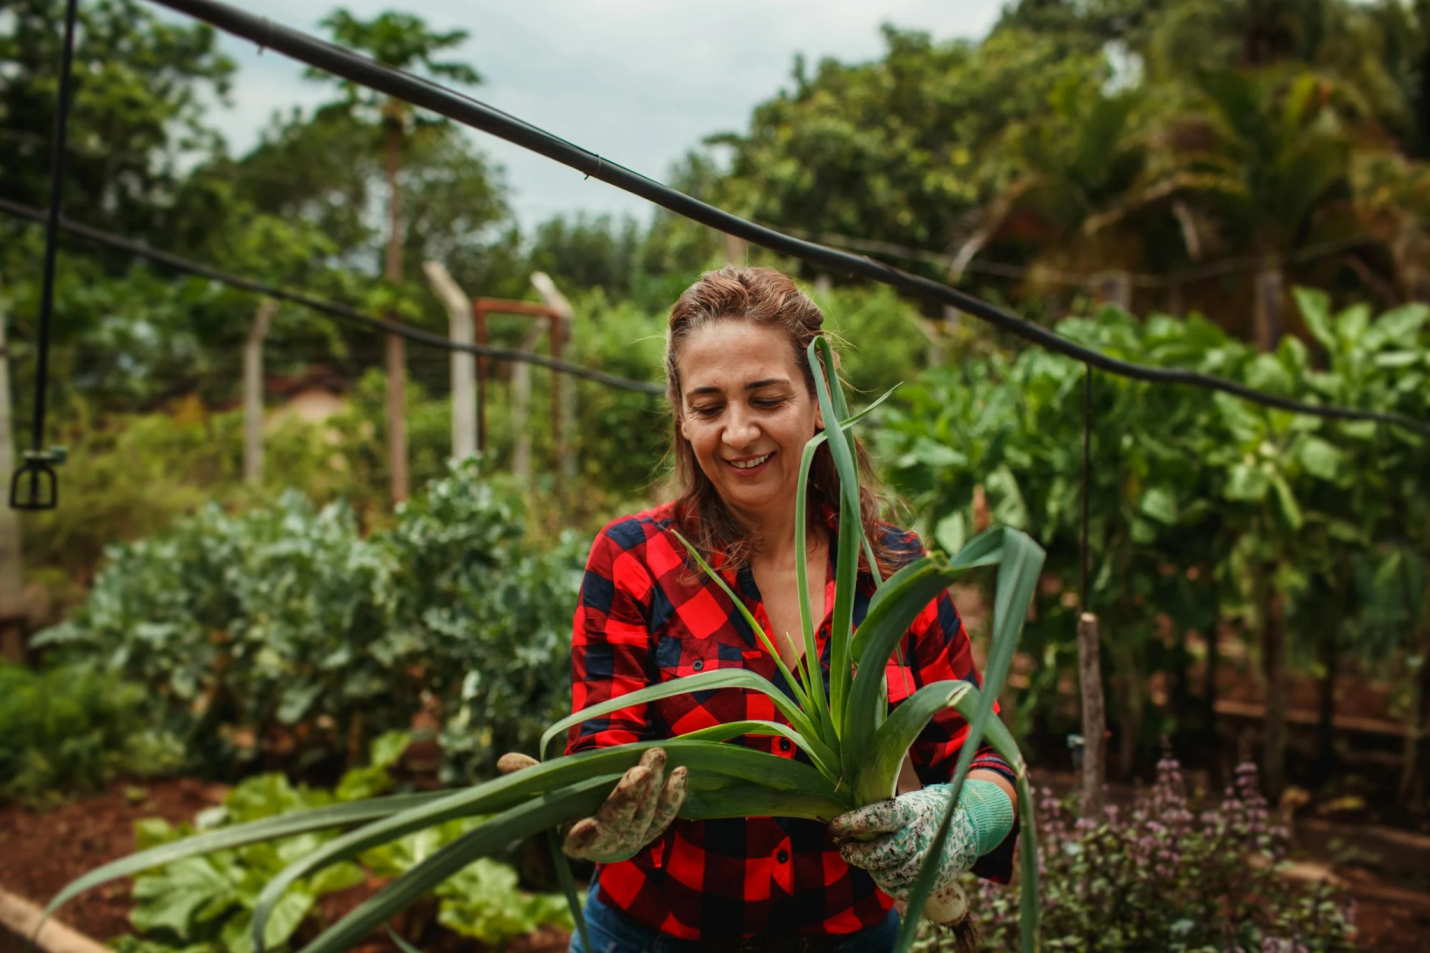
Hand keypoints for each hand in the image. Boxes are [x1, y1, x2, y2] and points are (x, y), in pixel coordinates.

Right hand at [497, 747, 686, 863]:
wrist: (607, 812)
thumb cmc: (575, 799)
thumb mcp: (553, 788)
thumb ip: (533, 776)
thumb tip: (504, 762)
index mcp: (576, 839)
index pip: (577, 844)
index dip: (582, 837)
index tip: (586, 825)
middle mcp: (606, 843)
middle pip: (619, 823)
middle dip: (629, 797)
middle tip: (638, 770)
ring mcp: (633, 838)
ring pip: (646, 816)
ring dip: (653, 787)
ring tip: (656, 756)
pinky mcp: (654, 829)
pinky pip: (667, 815)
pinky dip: (675, 796)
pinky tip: (679, 774)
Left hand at [827, 779, 1012, 921]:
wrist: (969, 826)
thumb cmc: (927, 810)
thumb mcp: (910, 799)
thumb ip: (884, 809)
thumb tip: (845, 820)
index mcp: (912, 811)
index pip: (879, 816)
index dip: (853, 822)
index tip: (833, 826)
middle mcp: (920, 837)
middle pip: (880, 853)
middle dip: (855, 853)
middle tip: (843, 847)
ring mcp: (926, 862)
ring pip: (886, 874)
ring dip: (868, 868)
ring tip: (861, 857)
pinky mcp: (929, 881)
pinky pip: (897, 889)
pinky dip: (884, 881)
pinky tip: (881, 870)